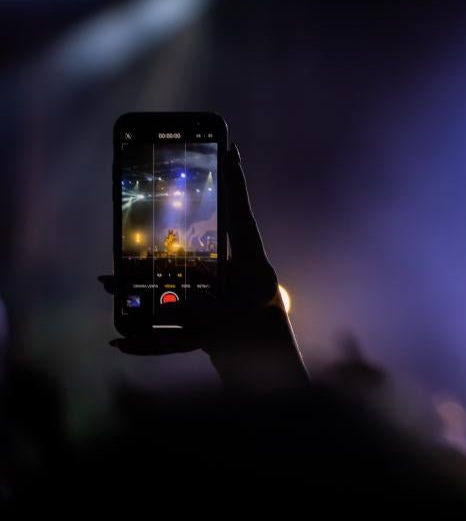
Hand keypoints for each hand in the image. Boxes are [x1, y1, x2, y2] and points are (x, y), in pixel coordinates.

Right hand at [99, 144, 308, 389]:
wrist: (280, 395)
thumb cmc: (267, 356)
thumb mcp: (233, 330)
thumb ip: (202, 314)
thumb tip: (171, 303)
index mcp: (253, 269)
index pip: (241, 216)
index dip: (235, 182)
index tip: (229, 148)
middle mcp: (238, 282)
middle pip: (196, 253)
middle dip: (162, 244)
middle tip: (137, 222)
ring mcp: (224, 305)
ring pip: (178, 289)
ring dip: (143, 289)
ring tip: (107, 282)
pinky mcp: (214, 329)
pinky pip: (176, 327)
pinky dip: (152, 335)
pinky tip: (123, 342)